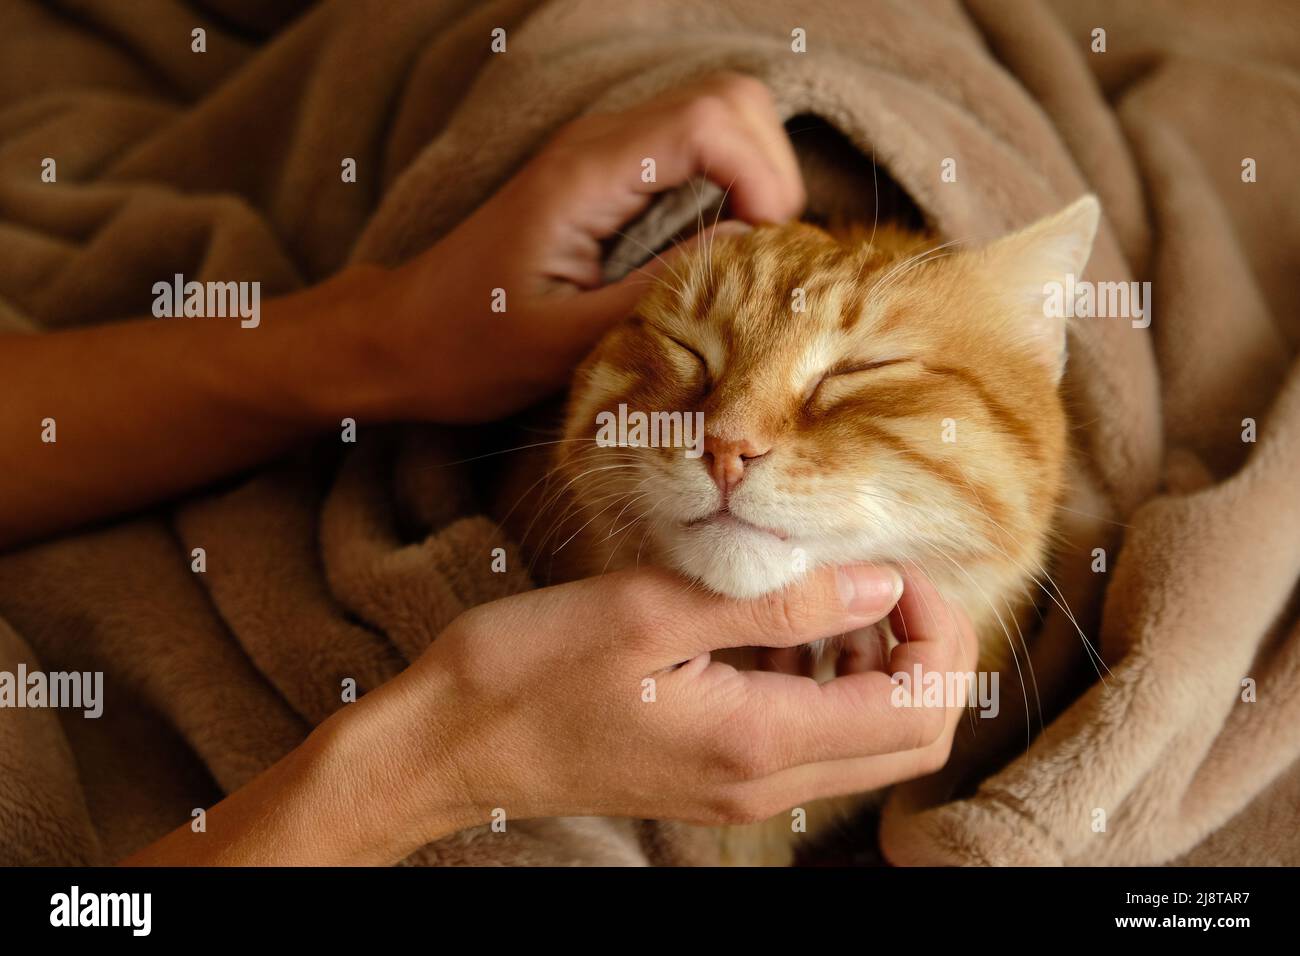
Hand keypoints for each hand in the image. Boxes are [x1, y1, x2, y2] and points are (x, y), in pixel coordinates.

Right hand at [333, 564, 975, 860]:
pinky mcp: (714, 772)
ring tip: (817, 589)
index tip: (894, 564)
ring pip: (866, 739)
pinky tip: (769, 621)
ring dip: (872, 662)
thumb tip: (878, 585)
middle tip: (876, 575)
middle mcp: (764, 782)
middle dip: (923, 650)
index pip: (917, 709)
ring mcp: (740, 784)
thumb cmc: (526, 672)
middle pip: (911, 736)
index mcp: (759, 741)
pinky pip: (807, 736)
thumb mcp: (647, 611)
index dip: (936, 630)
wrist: (446, 746)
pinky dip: (819, 676)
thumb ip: (774, 600)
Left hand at [374, 72, 803, 422]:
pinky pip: (694, 152)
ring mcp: (605, 153)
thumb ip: (661, 292)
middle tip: (763, 258)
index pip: (712, 119)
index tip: (763, 252)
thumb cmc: (471, 348)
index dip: (762, 176)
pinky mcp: (609, 176)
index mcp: (587, 174)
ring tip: (745, 259)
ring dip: (755, 180)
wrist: (402, 336)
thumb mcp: (569, 341)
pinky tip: (718, 253)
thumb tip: (746, 250)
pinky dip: (730, 188)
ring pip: (719, 119)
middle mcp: (601, 144)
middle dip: (771, 173)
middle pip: (730, 101)